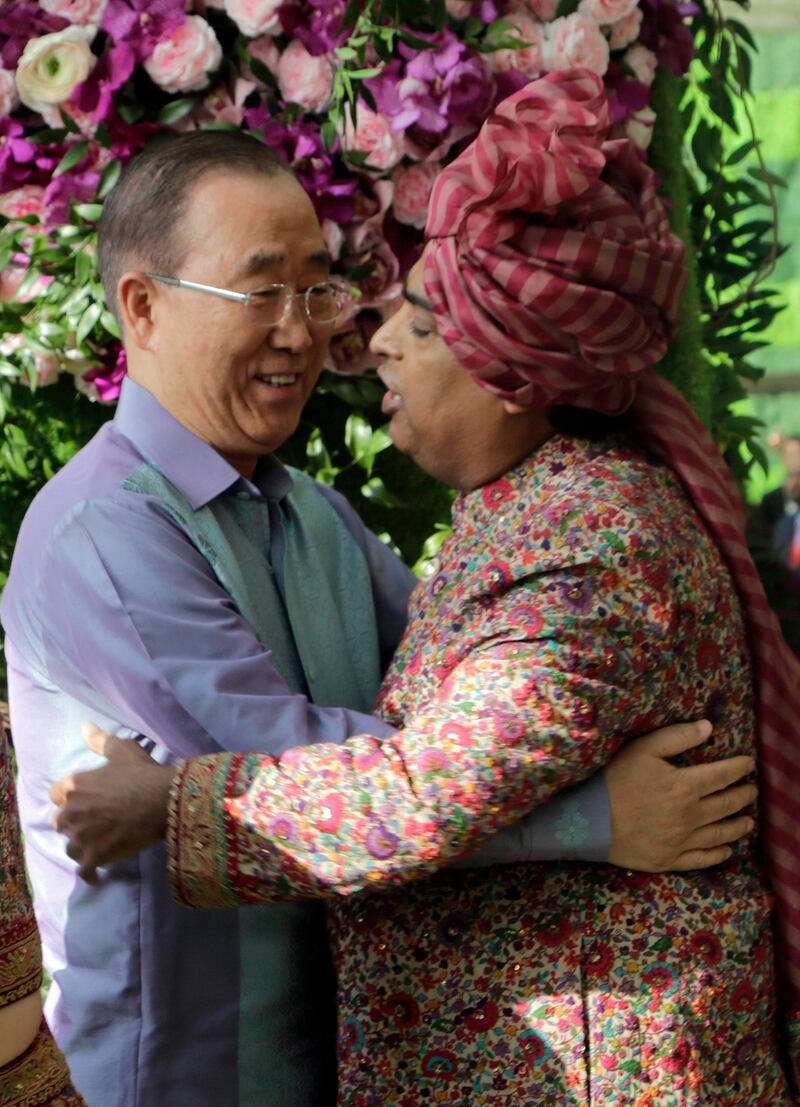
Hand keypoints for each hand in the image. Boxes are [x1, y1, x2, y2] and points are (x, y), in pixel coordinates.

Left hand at [51, 723, 176, 883]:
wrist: (163, 801)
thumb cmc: (142, 773)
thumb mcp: (122, 750)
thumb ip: (100, 740)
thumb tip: (84, 727)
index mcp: (74, 786)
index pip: (56, 794)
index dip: (68, 797)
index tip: (82, 799)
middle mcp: (72, 813)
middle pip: (61, 822)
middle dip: (72, 822)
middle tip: (90, 822)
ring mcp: (82, 837)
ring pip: (70, 847)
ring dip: (80, 846)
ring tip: (94, 846)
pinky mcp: (95, 857)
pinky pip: (85, 871)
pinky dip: (90, 874)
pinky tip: (97, 876)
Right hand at [605, 720, 756, 871]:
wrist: (588, 821)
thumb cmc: (614, 780)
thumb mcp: (642, 749)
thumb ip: (677, 737)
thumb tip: (708, 727)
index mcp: (686, 786)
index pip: (723, 775)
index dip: (739, 768)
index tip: (748, 764)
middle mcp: (691, 816)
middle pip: (727, 805)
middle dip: (743, 796)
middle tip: (752, 791)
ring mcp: (681, 841)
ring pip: (720, 834)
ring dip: (738, 826)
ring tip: (748, 820)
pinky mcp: (670, 859)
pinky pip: (702, 858)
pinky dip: (719, 854)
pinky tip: (727, 849)